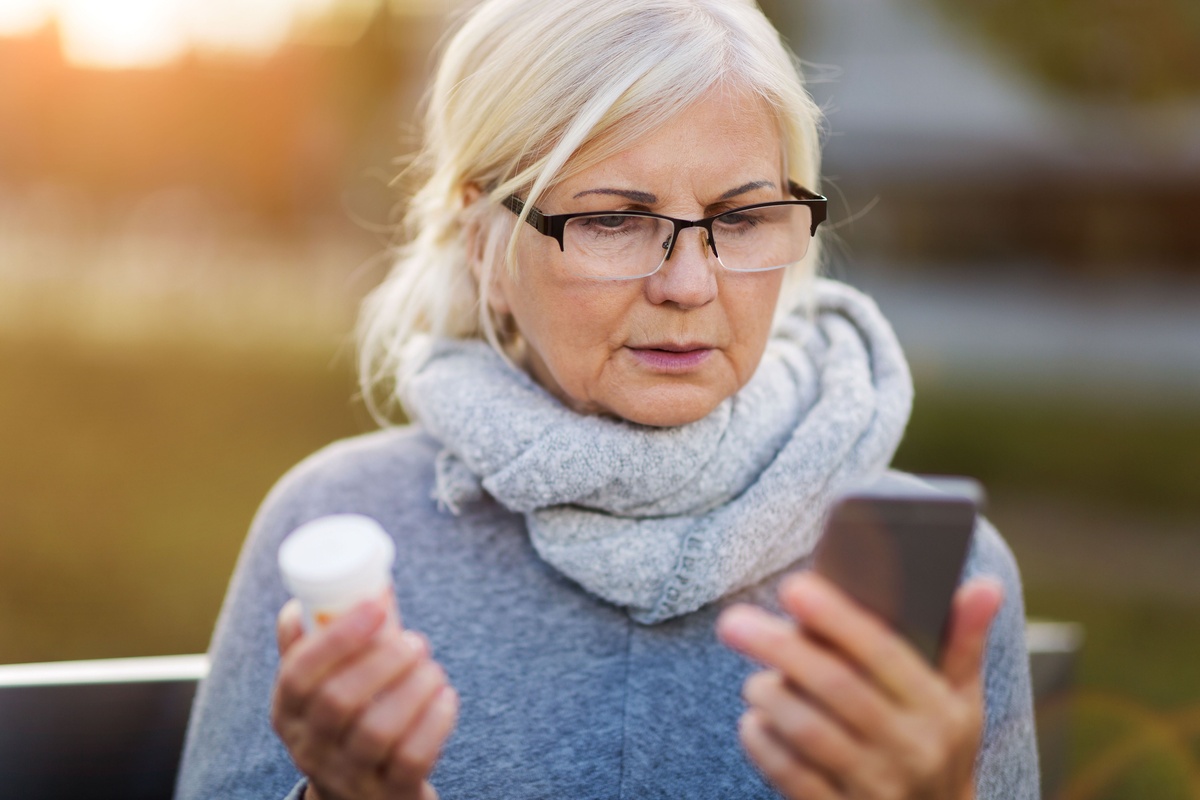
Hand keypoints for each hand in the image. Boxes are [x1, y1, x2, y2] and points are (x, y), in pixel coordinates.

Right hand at [271, 597, 458, 799]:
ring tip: (431, 667)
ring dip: (414, 686)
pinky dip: (436, 720)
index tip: (376, 606)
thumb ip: (330, 643)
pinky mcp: (391, 794)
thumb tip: (348, 590)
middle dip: (383, 660)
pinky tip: (446, 697)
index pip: (298, 674)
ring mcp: (351, 777)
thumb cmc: (349, 724)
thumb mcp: (325, 688)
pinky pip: (413, 758)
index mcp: (289, 712)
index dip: (337, 637)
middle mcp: (312, 748)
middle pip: (338, 701)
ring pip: (378, 731)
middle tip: (415, 642)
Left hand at [716, 573, 1002, 799]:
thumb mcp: (961, 699)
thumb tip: (985, 583)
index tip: (793, 585)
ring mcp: (876, 787)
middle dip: (781, 649)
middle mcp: (912, 749)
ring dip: (770, 696)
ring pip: (808, 731)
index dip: (837, 617)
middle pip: (836, 687)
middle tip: (733, 621)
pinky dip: (763, 743)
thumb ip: (962, 640)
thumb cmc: (939, 745)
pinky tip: (754, 722)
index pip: (884, 652)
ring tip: (754, 680)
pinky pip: (790, 775)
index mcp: (941, 710)